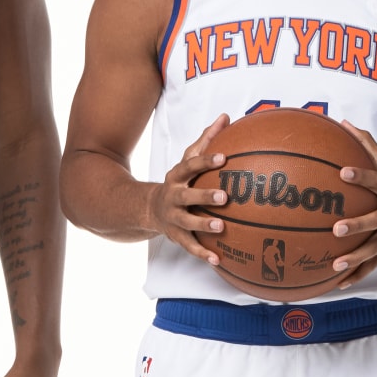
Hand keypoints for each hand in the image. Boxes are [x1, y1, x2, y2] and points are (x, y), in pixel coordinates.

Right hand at [143, 115, 231, 268]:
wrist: (150, 208)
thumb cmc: (180, 180)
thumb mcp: (188, 161)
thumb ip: (206, 140)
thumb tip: (226, 116)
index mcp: (177, 176)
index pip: (190, 166)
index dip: (205, 161)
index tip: (223, 157)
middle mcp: (173, 196)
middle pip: (187, 195)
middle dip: (204, 196)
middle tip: (225, 196)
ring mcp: (173, 217)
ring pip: (187, 222)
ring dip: (203, 225)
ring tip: (221, 226)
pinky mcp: (176, 236)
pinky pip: (189, 246)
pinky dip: (202, 253)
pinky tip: (217, 259)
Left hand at [328, 122, 376, 283]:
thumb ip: (367, 144)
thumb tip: (343, 122)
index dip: (361, 176)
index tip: (343, 172)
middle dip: (358, 226)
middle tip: (337, 228)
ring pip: (376, 249)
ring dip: (356, 258)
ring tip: (335, 265)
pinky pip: (374, 264)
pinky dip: (358, 274)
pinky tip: (339, 282)